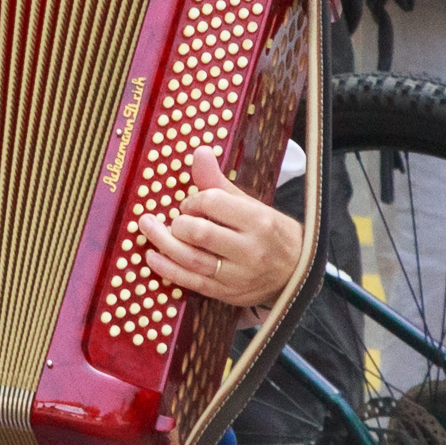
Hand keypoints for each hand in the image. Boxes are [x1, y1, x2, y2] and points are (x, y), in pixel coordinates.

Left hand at [142, 146, 307, 311]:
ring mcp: (238, 275)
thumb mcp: (251, 205)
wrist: (298, 273)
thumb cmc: (270, 233)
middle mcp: (250, 249)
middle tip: (173, 220)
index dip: (193, 201)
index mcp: (259, 221)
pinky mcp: (227, 293)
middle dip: (178, 223)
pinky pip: (191, 281)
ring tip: (147, 228)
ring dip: (162, 242)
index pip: (212, 203)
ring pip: (191, 259)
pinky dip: (167, 269)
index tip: (191, 204)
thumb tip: (199, 151)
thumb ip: (219, 183)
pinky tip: (151, 257)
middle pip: (199, 233)